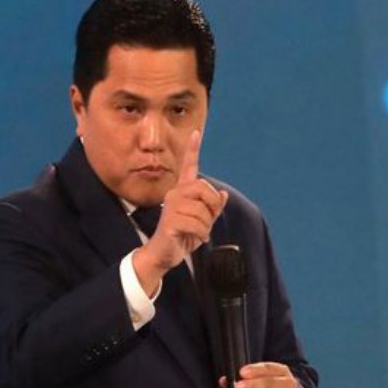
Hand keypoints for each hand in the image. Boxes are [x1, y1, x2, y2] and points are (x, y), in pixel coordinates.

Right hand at [133, 130, 227, 294]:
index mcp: (182, 192)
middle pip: (204, 188)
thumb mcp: (202, 222)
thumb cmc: (182, 237)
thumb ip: (212, 209)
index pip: (188, 167)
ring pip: (202, 210)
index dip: (192, 150)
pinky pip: (197, 224)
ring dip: (206, 225)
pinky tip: (195, 238)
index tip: (195, 133)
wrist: (164, 254)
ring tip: (198, 232)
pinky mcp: (170, 221)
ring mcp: (171, 206)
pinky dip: (201, 234)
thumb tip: (223, 194)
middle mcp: (175, 194)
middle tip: (207, 221)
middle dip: (212, 206)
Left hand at [219, 362, 297, 387]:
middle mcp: (287, 386)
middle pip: (270, 384)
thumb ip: (241, 380)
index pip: (268, 368)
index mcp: (280, 372)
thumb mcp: (257, 381)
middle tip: (238, 387)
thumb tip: (224, 381)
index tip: (242, 372)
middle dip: (253, 386)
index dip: (255, 370)